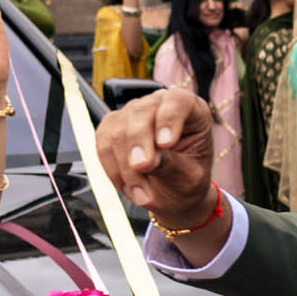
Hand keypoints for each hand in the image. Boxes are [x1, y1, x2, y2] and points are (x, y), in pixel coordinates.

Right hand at [95, 88, 217, 224]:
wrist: (172, 193)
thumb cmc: (187, 181)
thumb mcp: (189, 177)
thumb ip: (170, 164)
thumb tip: (145, 160)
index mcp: (192, 111)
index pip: (178, 101)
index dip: (169, 118)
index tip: (165, 144)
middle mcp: (161, 105)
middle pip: (141, 112)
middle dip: (138, 142)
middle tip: (143, 167)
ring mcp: (133, 113)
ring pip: (118, 129)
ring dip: (125, 165)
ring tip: (142, 194)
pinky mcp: (112, 127)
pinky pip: (103, 144)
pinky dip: (113, 169)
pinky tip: (128, 187)